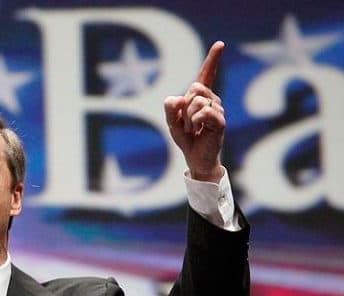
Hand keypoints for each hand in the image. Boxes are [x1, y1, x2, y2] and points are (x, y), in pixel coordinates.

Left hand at [164, 41, 225, 181]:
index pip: (206, 75)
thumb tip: (179, 98)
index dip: (212, 59)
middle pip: (194, 88)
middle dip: (184, 107)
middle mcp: (212, 99)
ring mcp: (217, 109)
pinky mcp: (219, 121)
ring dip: (188, 119)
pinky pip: (203, 112)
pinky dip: (195, 122)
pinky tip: (199, 131)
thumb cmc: (186, 138)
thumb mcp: (171, 122)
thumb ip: (170, 108)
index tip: (220, 44)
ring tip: (194, 129)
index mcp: (200, 97)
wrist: (196, 157)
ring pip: (196, 102)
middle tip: (188, 123)